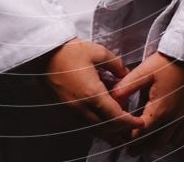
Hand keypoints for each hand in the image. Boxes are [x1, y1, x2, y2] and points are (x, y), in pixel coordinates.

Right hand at [31, 38, 145, 143]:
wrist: (43, 54)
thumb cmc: (69, 51)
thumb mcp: (97, 52)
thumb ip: (115, 64)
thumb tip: (125, 73)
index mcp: (92, 94)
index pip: (116, 117)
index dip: (130, 123)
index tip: (140, 123)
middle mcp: (81, 108)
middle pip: (106, 129)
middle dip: (121, 131)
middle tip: (132, 129)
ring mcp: (71, 112)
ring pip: (94, 131)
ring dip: (108, 133)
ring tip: (120, 133)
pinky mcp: (63, 111)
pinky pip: (82, 126)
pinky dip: (95, 128)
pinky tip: (101, 124)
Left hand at [109, 51, 183, 156]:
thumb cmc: (168, 62)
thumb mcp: (144, 71)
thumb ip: (127, 86)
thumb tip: (111, 98)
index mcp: (159, 110)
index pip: (141, 133)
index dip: (129, 138)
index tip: (120, 137)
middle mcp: (173, 118)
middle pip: (154, 143)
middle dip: (140, 147)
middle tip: (129, 149)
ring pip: (168, 141)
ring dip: (155, 145)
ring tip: (144, 144)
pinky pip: (180, 134)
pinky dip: (170, 139)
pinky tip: (164, 134)